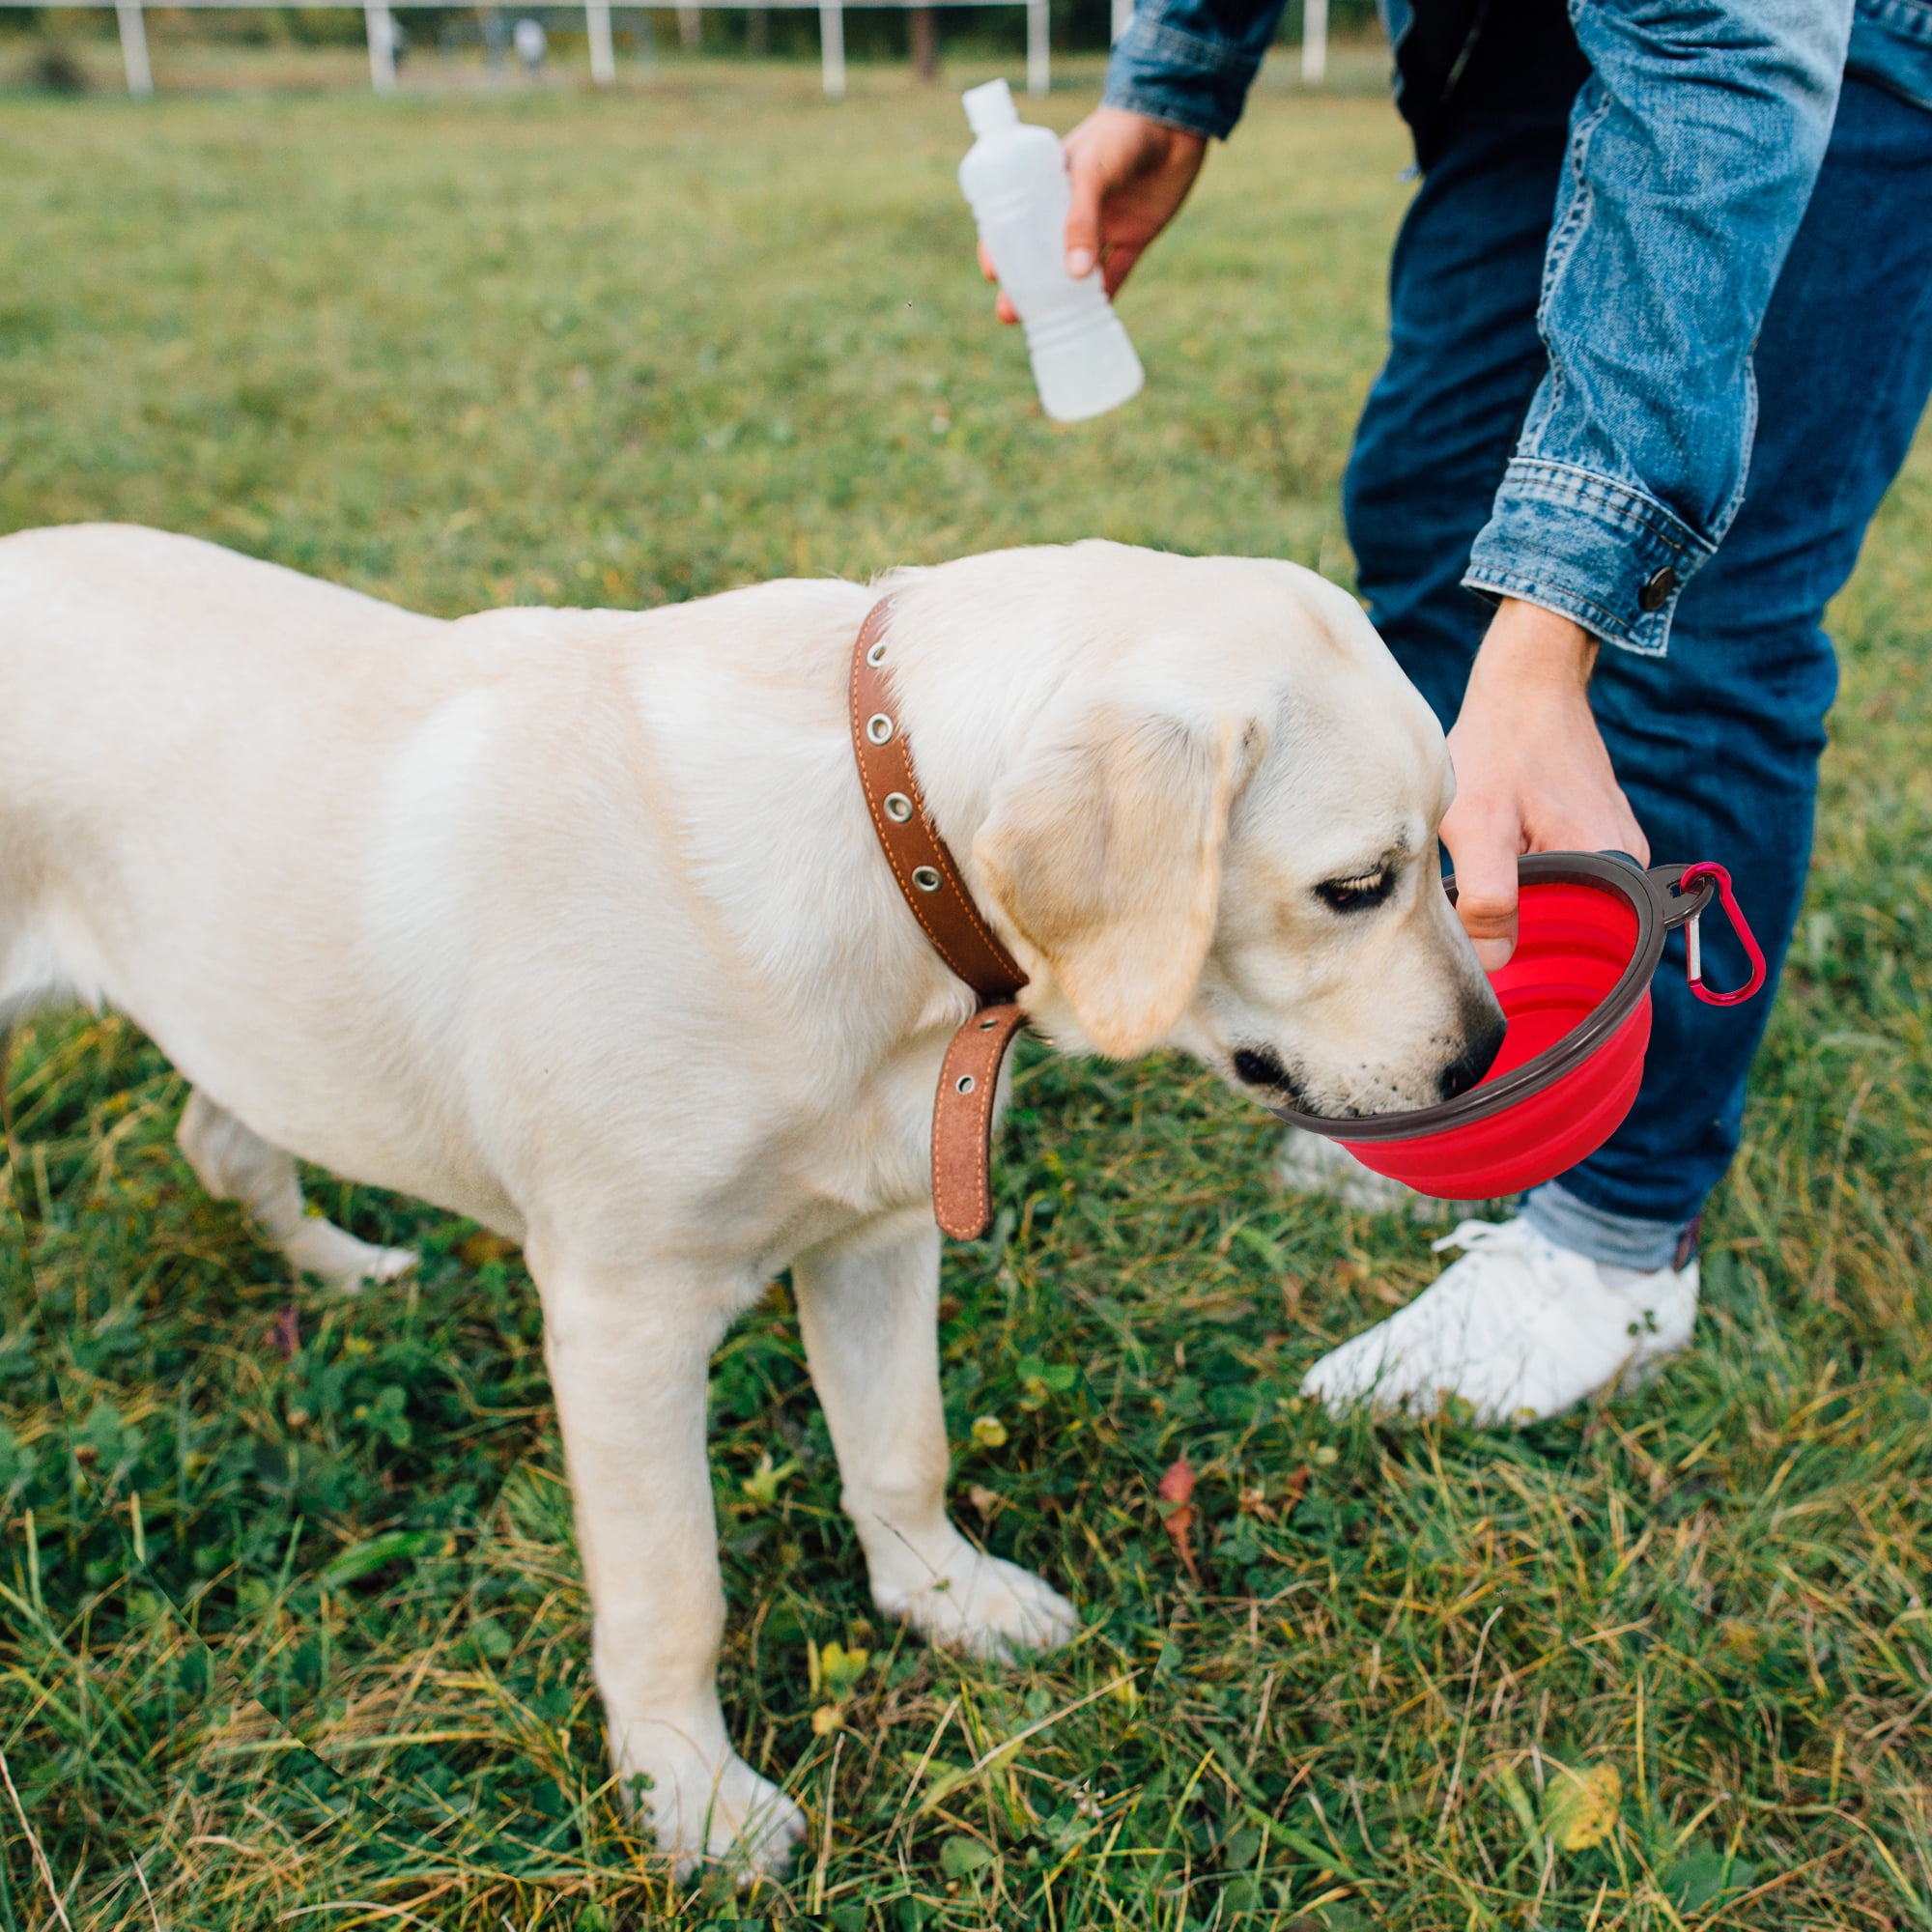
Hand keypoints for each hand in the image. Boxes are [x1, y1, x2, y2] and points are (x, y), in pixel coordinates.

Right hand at [979, 107, 1206, 324]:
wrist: (1175, 122)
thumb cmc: (1122, 134)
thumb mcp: (1092, 172)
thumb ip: (1081, 220)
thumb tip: (1072, 275)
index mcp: (1050, 187)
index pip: (1017, 221)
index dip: (1002, 248)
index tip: (994, 272)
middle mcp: (1074, 210)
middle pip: (1042, 255)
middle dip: (1026, 286)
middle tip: (1009, 313)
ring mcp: (1104, 225)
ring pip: (1076, 271)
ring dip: (1062, 298)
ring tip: (1044, 324)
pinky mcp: (1135, 237)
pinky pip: (1116, 273)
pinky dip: (1104, 297)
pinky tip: (1090, 320)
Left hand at [1440, 599, 1648, 969]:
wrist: (1524, 682)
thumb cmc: (1499, 747)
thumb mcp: (1479, 825)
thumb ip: (1488, 896)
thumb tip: (1498, 963)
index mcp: (1615, 865)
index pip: (1609, 954)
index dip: (1565, 977)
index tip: (1523, 990)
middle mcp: (1630, 859)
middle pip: (1589, 932)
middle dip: (1543, 949)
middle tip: (1491, 961)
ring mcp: (1616, 844)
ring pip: (1577, 906)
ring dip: (1536, 916)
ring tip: (1493, 924)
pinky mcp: (1595, 831)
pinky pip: (1573, 880)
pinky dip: (1539, 888)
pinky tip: (1503, 886)